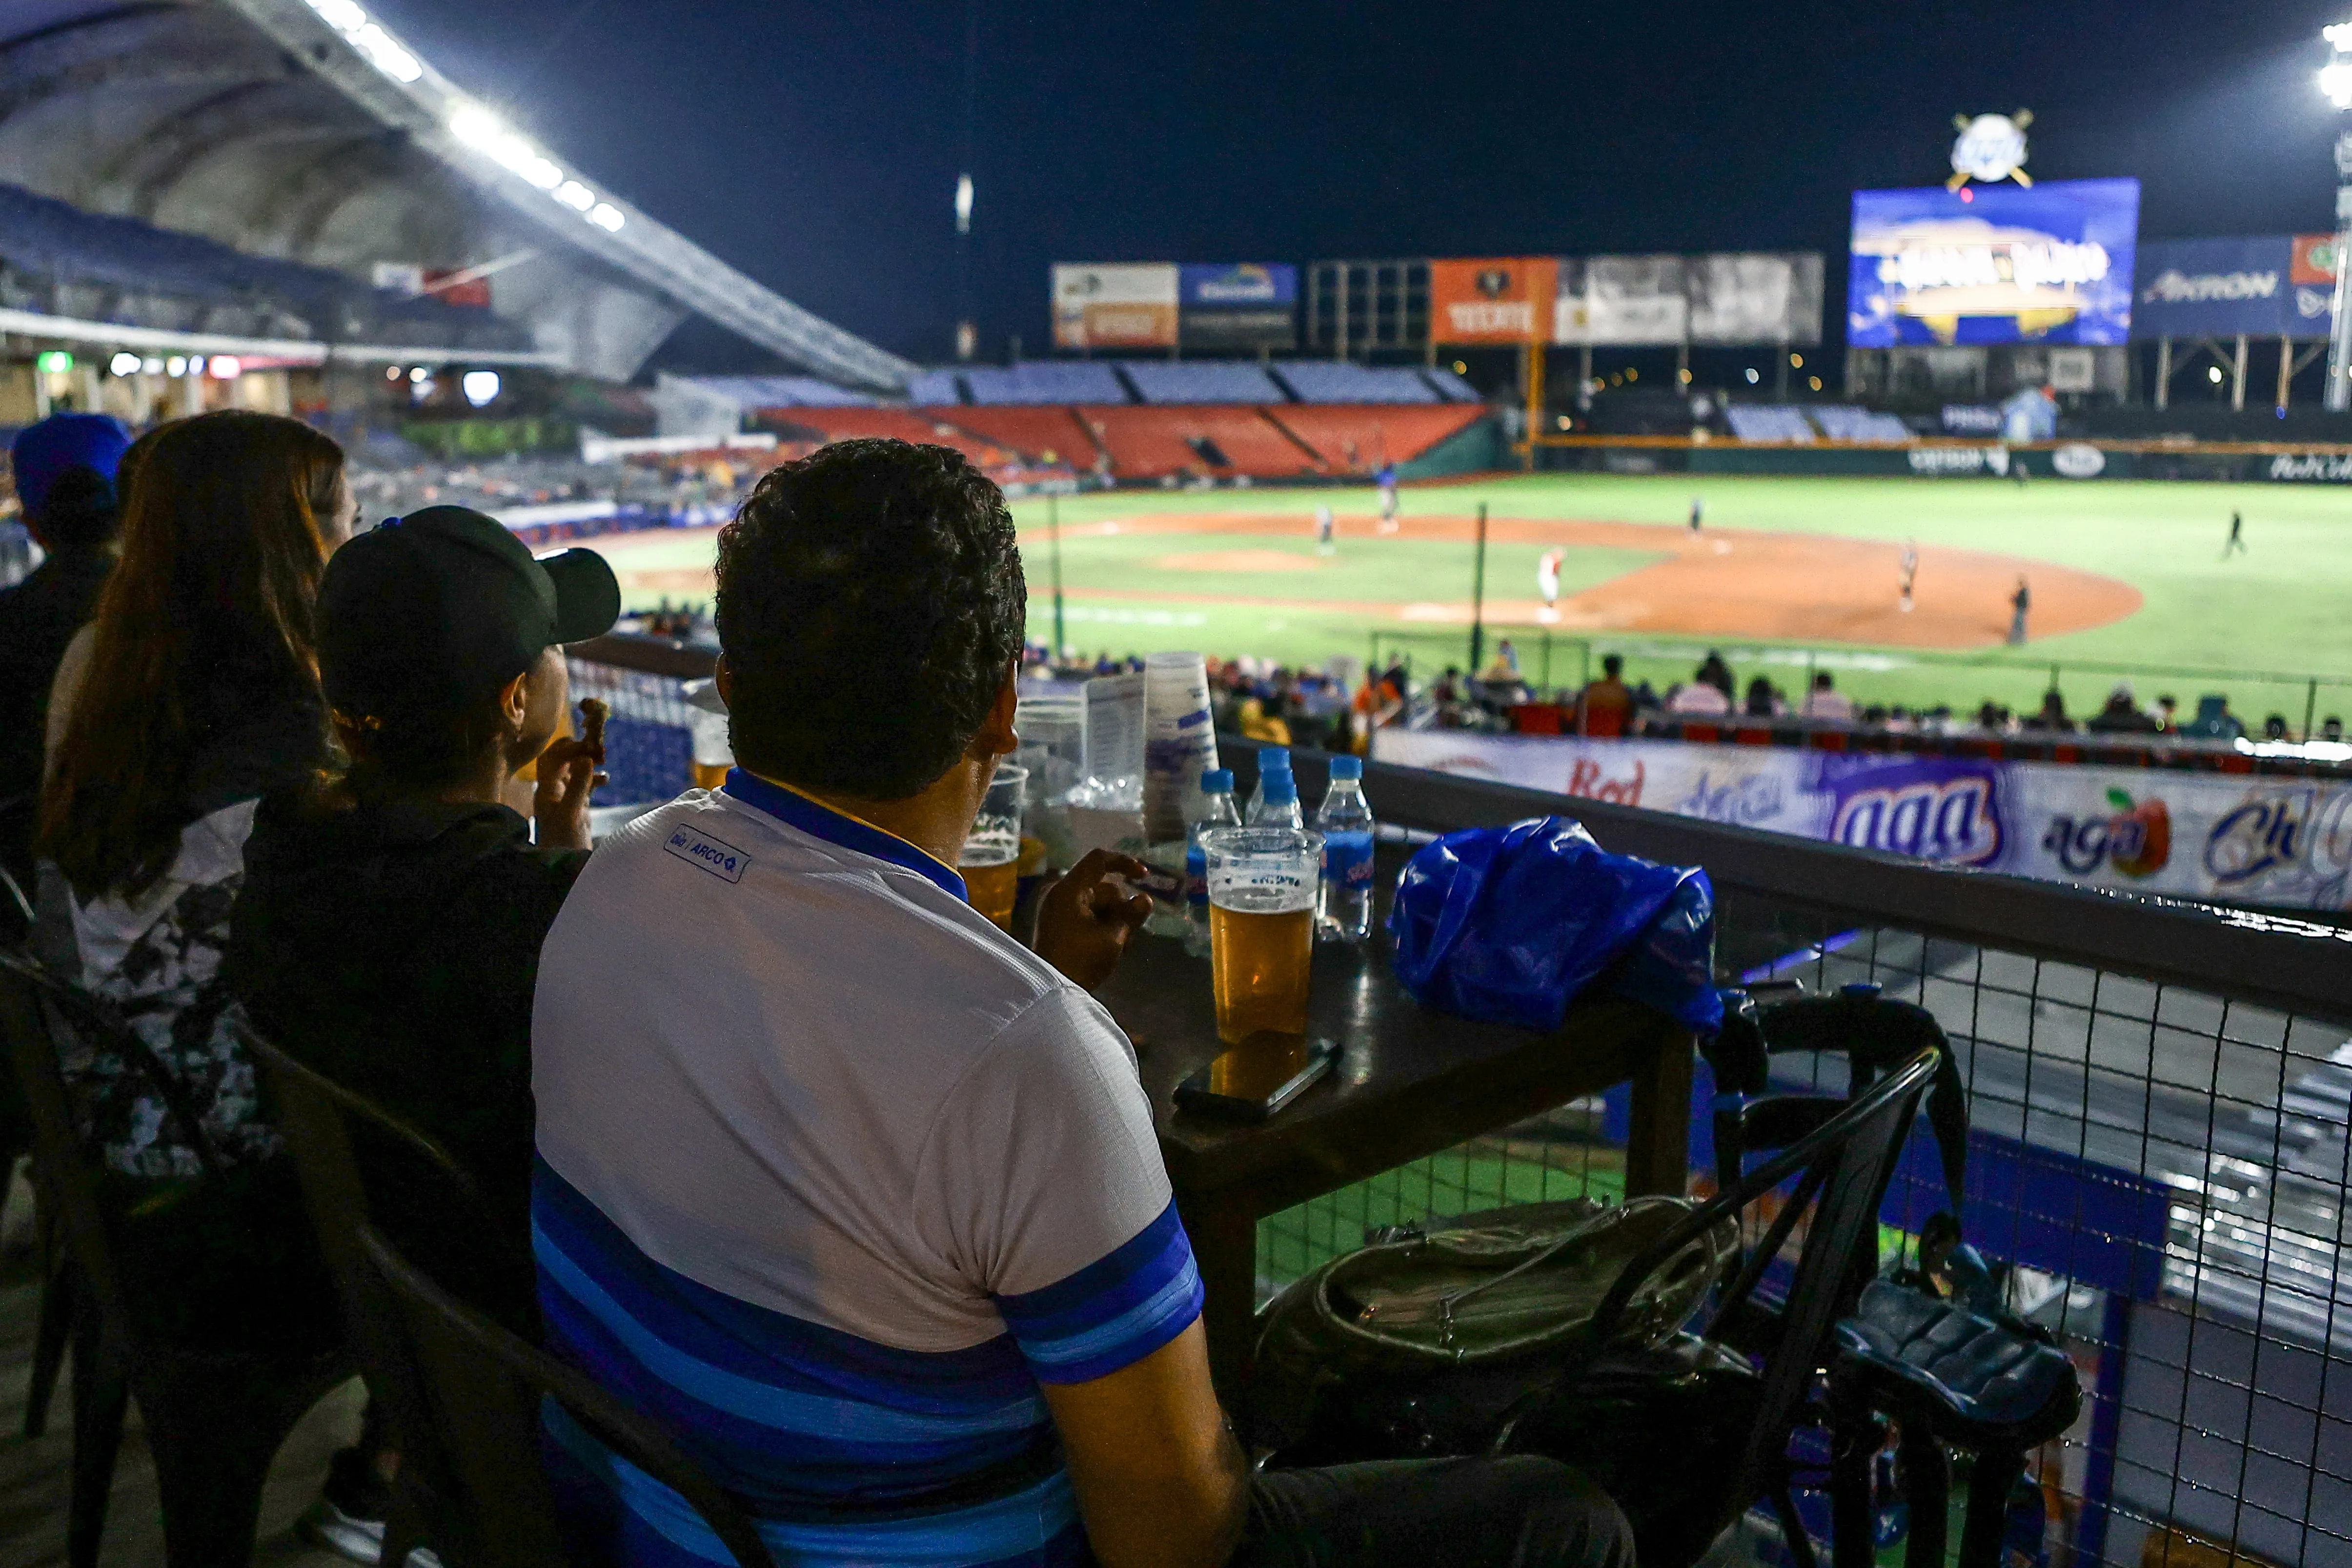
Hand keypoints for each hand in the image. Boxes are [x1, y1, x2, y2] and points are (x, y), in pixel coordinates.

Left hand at [534, 698, 606, 851]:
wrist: (566, 871)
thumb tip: (586, 758)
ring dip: (587, 763)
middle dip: (578, 751)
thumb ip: (578, 785)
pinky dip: (594, 779)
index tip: (590, 745)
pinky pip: (584, 786)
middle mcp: (553, 793)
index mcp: (546, 791)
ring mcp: (565, 801)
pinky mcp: (577, 809)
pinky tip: (606, 779)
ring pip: (573, 772)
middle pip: (561, 762)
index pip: (551, 759)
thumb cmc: (565, 844)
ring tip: (603, 760)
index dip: (568, 748)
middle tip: (599, 749)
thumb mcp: (572, 813)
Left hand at [1033, 848, 1154, 990]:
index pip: (1099, 860)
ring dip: (1115, 921)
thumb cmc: (1080, 961)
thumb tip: (1145, 899)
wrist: (1049, 992)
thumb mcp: (1112, 938)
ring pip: (1098, 905)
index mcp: (1069, 890)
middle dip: (1122, 908)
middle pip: (1103, 888)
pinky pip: (1087, 916)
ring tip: (1123, 947)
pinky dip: (1102, 927)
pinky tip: (1113, 948)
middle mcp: (1061, 894)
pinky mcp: (1059, 926)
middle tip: (1132, 933)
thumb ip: (1130, 915)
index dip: (1124, 863)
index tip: (1145, 877)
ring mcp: (1058, 910)